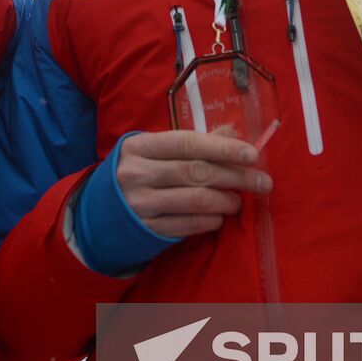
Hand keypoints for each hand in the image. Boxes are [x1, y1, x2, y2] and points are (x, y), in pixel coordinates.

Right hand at [116, 130, 270, 237]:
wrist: (99, 211)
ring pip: (195, 200)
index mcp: (140, 146)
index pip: (188, 143)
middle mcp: (137, 173)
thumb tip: (232, 132)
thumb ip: (192, 142)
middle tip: (263, 182)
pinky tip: (220, 217)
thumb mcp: (154, 151)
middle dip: (236, 177)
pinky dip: (209, 221)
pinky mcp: (146, 228)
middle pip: (197, 172)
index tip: (252, 155)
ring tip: (239, 201)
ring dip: (225, 200)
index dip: (223, 148)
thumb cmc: (135, 172)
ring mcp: (140, 203)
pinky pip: (187, 224)